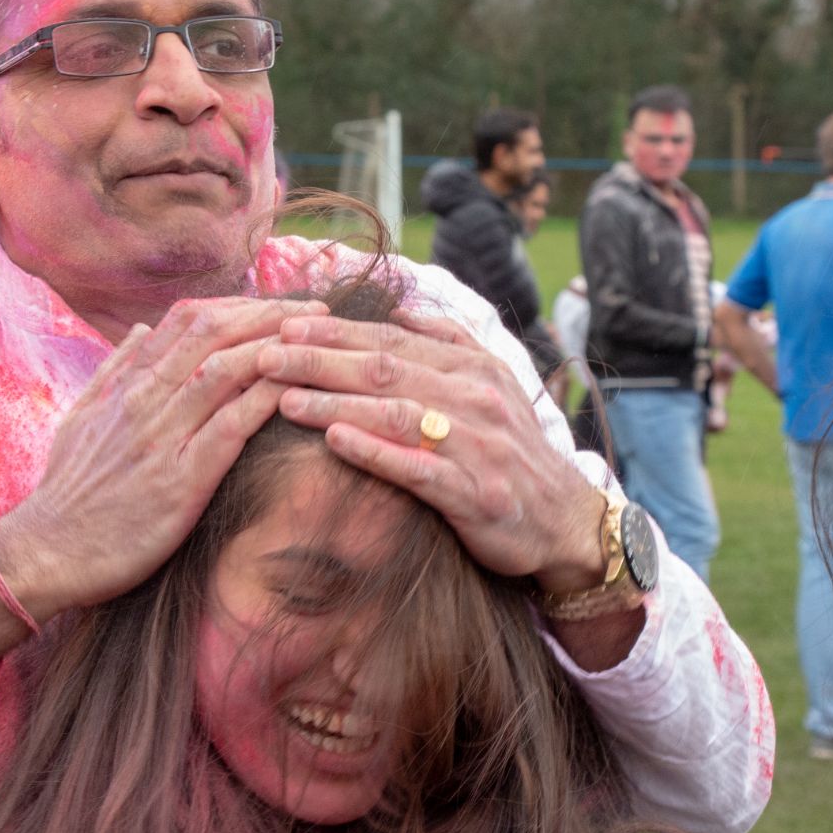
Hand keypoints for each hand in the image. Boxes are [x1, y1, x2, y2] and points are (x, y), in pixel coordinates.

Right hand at [0, 297, 318, 616]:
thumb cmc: (67, 493)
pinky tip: (298, 392)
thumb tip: (142, 330)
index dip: (240, 305)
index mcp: (128, 384)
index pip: (189, 321)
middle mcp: (145, 400)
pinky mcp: (180, 481)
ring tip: (320, 342)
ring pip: (225, 370)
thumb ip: (114, 371)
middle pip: (214, 334)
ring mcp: (162, 438)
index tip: (278, 306)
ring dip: (276, 348)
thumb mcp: (81, 418)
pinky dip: (266, 402)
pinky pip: (230, 427)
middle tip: (318, 313)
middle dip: (271, 315)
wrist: (45, 552)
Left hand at [262, 310, 606, 591]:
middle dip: (320, 359)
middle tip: (266, 354)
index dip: (336, 332)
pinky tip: (335, 440)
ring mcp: (476, 446)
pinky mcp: (475, 494)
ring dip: (335, 403)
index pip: (392, 341)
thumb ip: (448, 342)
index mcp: (473, 368)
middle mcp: (475, 399)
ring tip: (283, 398)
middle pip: (386, 370)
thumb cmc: (513, 453)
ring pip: (395, 413)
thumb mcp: (493, 385)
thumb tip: (398, 309)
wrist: (567, 523)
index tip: (284, 324)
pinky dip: (376, 452)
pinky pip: (418, 468)